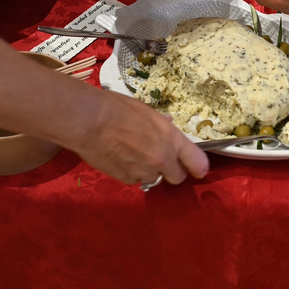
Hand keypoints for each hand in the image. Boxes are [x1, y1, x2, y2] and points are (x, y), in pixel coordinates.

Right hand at [75, 88, 208, 186]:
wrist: (90, 121)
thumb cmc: (118, 109)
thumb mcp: (147, 111)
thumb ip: (161, 124)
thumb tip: (167, 125)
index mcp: (171, 139)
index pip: (196, 162)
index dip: (198, 166)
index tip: (197, 168)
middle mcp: (162, 159)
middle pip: (177, 177)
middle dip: (171, 170)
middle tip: (160, 159)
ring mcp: (144, 172)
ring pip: (154, 179)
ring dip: (148, 170)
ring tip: (133, 154)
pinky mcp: (126, 180)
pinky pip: (135, 180)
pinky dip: (131, 172)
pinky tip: (120, 158)